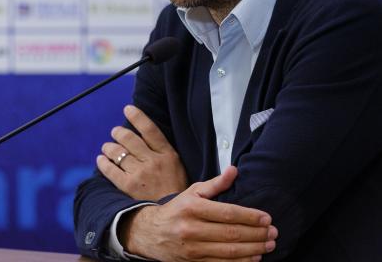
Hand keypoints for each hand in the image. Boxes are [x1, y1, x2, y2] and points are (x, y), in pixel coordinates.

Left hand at [97, 105, 187, 199]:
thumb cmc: (176, 190)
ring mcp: (140, 173)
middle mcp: (153, 161)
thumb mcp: (177, 166)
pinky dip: (103, 162)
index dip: (137, 116)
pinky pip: (111, 170)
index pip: (149, 129)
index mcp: (167, 154)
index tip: (128, 109)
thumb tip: (144, 136)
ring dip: (109, 146)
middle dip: (118, 132)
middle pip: (129, 138)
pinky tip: (101, 159)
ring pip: (118, 152)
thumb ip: (162, 151)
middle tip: (115, 132)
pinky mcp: (129, 186)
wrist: (174, 215)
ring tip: (107, 146)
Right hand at [120, 166, 276, 261]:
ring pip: (230, 251)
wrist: (150, 233)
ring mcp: (192, 248)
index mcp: (192, 208)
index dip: (250, 216)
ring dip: (254, 249)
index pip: (228, 213)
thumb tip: (234, 170)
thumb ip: (215, 184)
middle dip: (257, 234)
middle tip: (274, 232)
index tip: (267, 218)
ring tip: (269, 245)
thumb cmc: (176, 210)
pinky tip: (254, 257)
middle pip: (231, 234)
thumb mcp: (192, 192)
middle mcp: (191, 229)